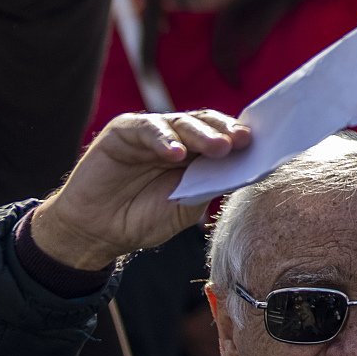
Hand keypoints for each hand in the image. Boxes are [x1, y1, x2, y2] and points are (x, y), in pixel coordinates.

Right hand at [29, 111, 251, 272]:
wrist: (95, 232)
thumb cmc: (142, 219)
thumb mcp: (184, 207)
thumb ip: (209, 187)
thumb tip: (244, 172)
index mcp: (196, 154)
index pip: (223, 137)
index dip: (240, 139)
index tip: (261, 147)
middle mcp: (176, 138)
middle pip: (207, 125)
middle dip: (226, 133)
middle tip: (241, 143)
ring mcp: (150, 133)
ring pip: (181, 123)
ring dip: (202, 135)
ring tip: (218, 148)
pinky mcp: (122, 132)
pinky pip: (146, 129)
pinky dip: (163, 139)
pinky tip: (175, 153)